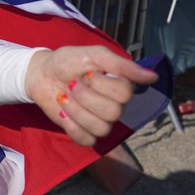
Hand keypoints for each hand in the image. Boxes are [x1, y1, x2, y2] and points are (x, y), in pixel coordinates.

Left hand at [25, 46, 156, 145]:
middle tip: (72, 84)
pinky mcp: (83, 132)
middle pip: (113, 113)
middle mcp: (114, 106)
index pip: (125, 95)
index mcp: (120, 87)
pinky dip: (72, 126)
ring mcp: (99, 121)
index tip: (87, 73)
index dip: (101, 84)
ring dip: (76, 110)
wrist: (41, 73)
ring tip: (65, 96)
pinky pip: (87, 139)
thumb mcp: (93, 54)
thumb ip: (121, 65)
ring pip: (101, 128)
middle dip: (85, 96)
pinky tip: (63, 112)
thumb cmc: (68, 61)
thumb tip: (152, 76)